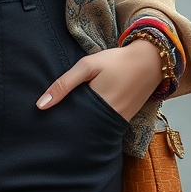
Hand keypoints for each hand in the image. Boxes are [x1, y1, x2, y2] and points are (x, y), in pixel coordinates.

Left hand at [36, 40, 162, 122]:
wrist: (149, 62)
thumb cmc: (115, 62)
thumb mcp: (87, 66)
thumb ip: (64, 84)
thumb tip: (41, 105)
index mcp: (96, 106)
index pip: (70, 122)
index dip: (57, 122)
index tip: (43, 121)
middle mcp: (108, 119)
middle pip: (80, 129)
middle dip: (67, 126)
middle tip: (51, 122)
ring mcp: (118, 123)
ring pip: (92, 129)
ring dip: (79, 125)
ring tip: (65, 120)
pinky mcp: (124, 121)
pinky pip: (103, 127)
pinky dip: (93, 123)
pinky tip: (84, 115)